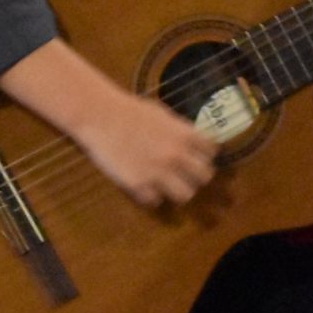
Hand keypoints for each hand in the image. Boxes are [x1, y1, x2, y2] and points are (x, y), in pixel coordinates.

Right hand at [75, 92, 219, 208]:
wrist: (100, 116)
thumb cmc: (130, 110)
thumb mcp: (163, 115)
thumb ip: (179, 131)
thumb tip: (190, 142)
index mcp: (184, 135)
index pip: (212, 151)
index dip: (204, 154)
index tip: (196, 156)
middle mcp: (176, 155)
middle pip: (205, 177)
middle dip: (196, 176)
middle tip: (184, 175)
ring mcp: (158, 172)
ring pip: (185, 196)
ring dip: (178, 191)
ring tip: (167, 186)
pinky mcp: (138, 185)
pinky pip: (155, 202)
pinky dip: (152, 197)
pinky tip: (145, 188)